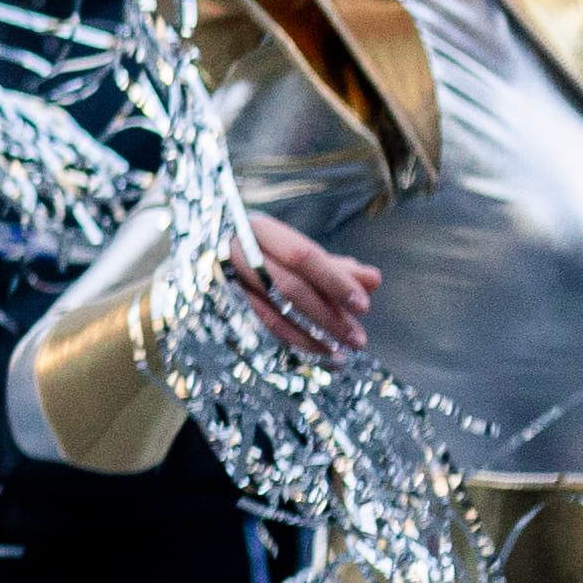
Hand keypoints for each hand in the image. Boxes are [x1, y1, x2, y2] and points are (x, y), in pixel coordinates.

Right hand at [228, 217, 380, 360]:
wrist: (208, 248)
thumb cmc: (266, 250)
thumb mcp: (299, 250)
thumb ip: (337, 266)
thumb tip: (374, 280)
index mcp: (260, 230)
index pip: (303, 256)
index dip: (335, 281)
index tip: (363, 305)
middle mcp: (240, 254)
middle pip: (290, 288)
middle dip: (327, 315)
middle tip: (358, 339)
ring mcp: (230, 282)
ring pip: (275, 312)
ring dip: (313, 335)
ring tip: (343, 352)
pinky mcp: (227, 305)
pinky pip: (264, 326)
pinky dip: (295, 341)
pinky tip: (320, 352)